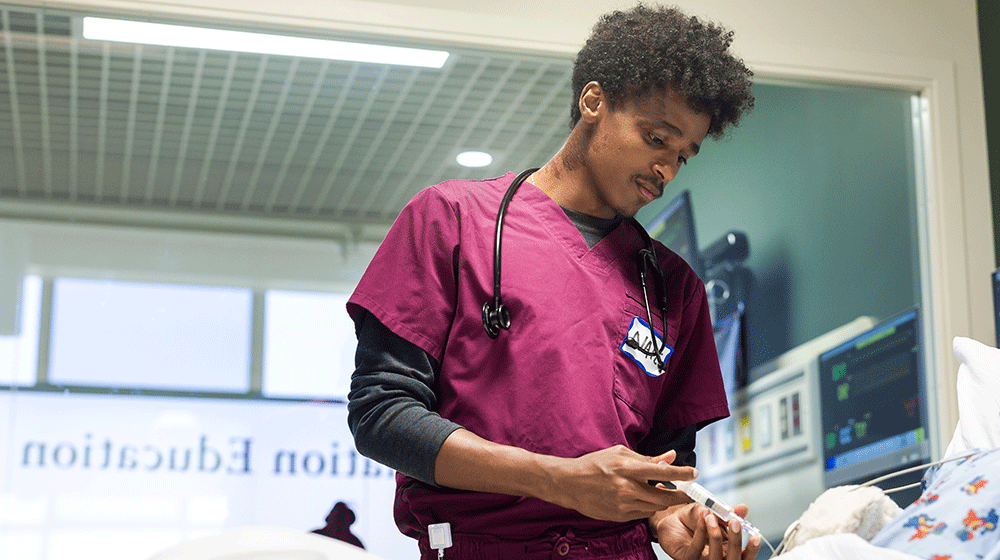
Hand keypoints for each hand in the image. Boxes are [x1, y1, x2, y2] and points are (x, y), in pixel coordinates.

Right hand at [542, 446, 695, 521]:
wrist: (569, 484)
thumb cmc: (594, 464)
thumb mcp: (620, 454)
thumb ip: (647, 458)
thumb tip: (670, 456)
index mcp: (627, 468)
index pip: (662, 472)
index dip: (682, 474)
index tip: (694, 473)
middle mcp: (626, 488)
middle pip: (663, 496)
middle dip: (679, 495)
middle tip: (686, 492)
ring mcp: (622, 504)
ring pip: (655, 507)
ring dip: (665, 502)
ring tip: (668, 494)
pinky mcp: (619, 516)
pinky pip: (643, 514)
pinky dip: (649, 507)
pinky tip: (647, 500)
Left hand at [650, 502, 761, 559]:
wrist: (670, 516)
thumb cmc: (694, 517)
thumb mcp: (713, 511)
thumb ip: (729, 512)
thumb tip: (744, 508)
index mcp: (726, 551)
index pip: (743, 556)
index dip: (751, 550)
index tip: (756, 535)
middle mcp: (715, 558)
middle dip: (735, 541)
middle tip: (734, 522)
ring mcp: (700, 559)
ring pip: (714, 558)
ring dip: (715, 536)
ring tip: (711, 516)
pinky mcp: (685, 558)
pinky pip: (695, 550)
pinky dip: (700, 533)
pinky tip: (702, 518)